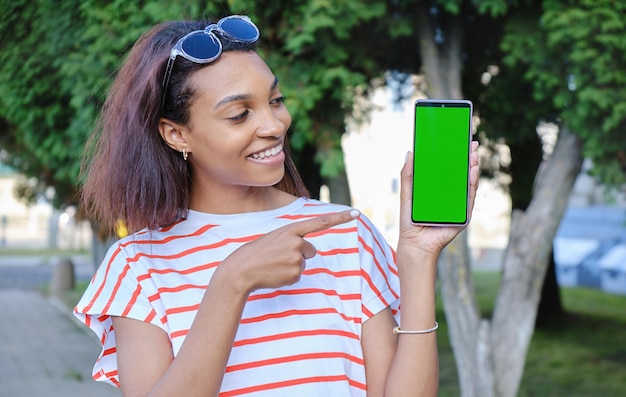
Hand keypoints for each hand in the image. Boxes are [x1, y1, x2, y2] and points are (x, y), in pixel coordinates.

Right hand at [220, 208, 360, 292]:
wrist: (241, 270)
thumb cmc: (257, 253)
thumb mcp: (275, 238)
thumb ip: (293, 239)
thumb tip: (309, 251)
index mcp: (291, 229)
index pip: (320, 222)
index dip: (340, 218)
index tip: (357, 213)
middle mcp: (297, 242)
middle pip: (311, 250)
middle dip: (299, 254)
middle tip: (278, 256)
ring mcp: (297, 258)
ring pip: (304, 263)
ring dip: (292, 265)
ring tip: (274, 264)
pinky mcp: (296, 274)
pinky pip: (299, 275)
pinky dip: (288, 276)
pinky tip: (275, 273)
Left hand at [397, 141, 479, 255]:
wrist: (415, 243)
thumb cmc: (410, 220)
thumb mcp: (407, 193)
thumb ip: (408, 175)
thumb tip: (410, 152)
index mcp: (438, 188)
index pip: (449, 168)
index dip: (455, 154)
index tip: (459, 139)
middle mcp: (451, 195)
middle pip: (462, 173)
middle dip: (468, 158)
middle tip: (471, 143)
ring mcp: (459, 205)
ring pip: (469, 183)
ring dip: (473, 168)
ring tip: (473, 155)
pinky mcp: (464, 215)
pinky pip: (470, 197)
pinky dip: (472, 184)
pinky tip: (472, 172)